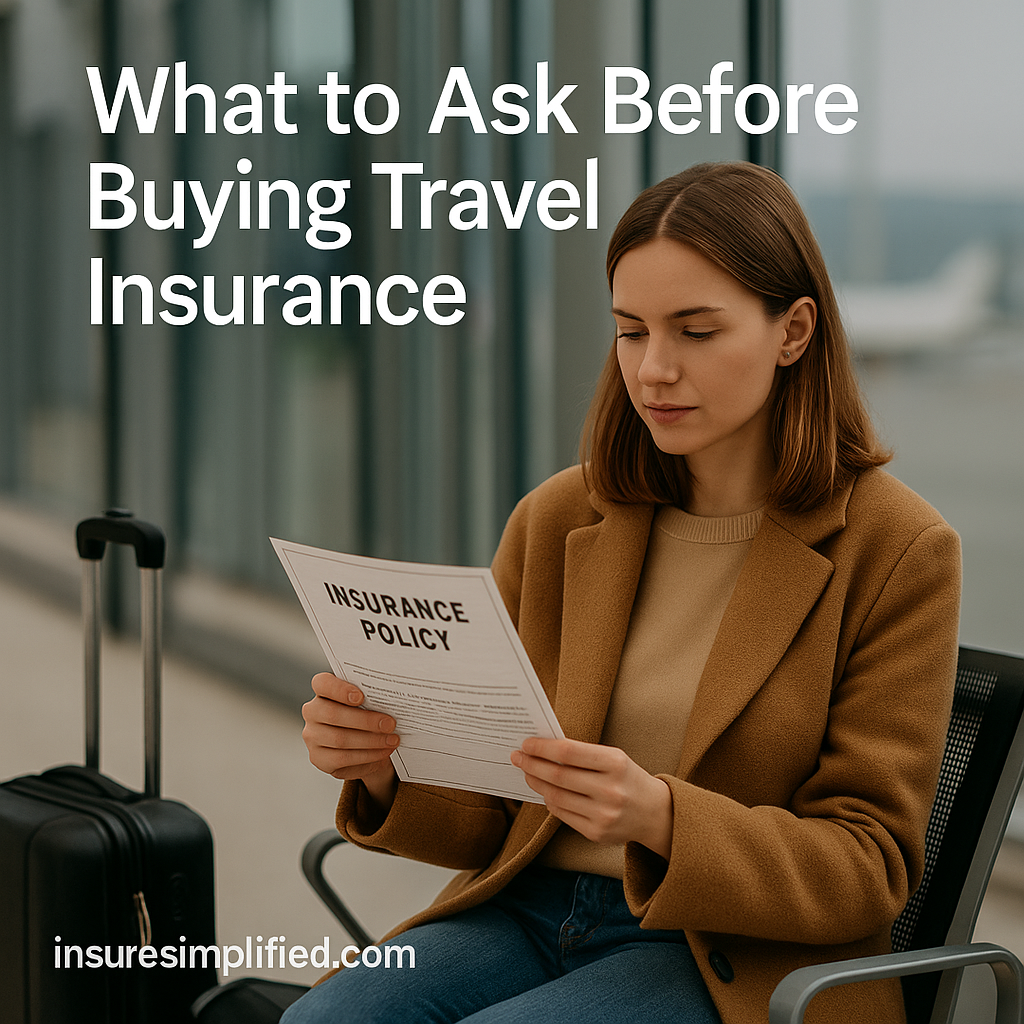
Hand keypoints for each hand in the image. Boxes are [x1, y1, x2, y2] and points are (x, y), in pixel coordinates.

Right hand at [302, 673, 398, 810]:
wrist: (366, 742)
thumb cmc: (368, 714)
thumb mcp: (370, 702)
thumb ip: (373, 697)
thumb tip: (393, 701)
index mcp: (323, 691)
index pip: (322, 683)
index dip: (340, 689)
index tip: (361, 696)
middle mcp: (313, 712)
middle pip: (333, 714)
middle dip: (365, 721)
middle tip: (390, 724)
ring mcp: (312, 736)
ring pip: (340, 739)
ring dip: (371, 741)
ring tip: (392, 740)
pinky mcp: (318, 758)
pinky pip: (343, 758)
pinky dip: (367, 756)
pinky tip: (383, 752)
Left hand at [511, 737, 672, 858]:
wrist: (654, 813)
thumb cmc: (627, 778)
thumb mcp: (614, 758)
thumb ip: (582, 754)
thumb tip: (542, 749)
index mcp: (615, 763)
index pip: (568, 753)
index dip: (542, 748)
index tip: (526, 744)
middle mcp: (610, 790)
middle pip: (558, 776)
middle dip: (532, 764)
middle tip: (517, 757)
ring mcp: (603, 815)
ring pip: (556, 797)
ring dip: (536, 782)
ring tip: (528, 772)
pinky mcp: (596, 833)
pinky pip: (562, 815)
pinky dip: (549, 801)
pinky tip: (544, 791)